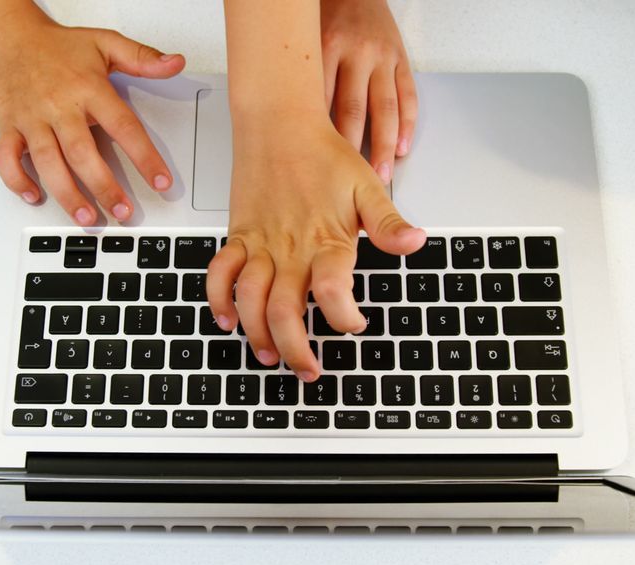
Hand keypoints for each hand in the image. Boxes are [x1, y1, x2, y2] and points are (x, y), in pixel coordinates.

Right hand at [0, 21, 184, 224]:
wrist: (8, 36)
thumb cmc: (58, 46)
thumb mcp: (105, 43)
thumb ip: (142, 57)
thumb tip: (175, 63)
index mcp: (88, 89)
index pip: (123, 127)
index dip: (144, 157)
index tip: (160, 181)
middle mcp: (59, 107)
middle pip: (82, 153)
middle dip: (104, 187)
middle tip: (122, 211)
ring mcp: (31, 119)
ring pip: (47, 162)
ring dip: (67, 193)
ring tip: (86, 217)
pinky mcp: (8, 126)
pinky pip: (6, 158)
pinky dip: (16, 179)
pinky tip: (34, 195)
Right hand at [206, 114, 425, 380]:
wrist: (279, 123)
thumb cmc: (323, 154)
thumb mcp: (367, 186)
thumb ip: (387, 222)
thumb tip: (414, 243)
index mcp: (326, 239)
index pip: (333, 292)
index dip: (344, 317)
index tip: (353, 324)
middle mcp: (291, 248)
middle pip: (285, 311)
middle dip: (296, 349)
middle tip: (308, 370)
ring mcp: (261, 244)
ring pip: (251, 300)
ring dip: (257, 334)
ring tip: (269, 355)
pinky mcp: (239, 236)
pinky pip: (221, 273)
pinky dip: (219, 299)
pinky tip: (228, 320)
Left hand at [321, 0, 416, 183]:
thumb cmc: (324, 18)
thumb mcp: (305, 44)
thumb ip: (305, 81)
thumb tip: (296, 129)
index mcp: (326, 49)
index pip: (323, 104)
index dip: (323, 140)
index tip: (320, 168)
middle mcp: (356, 53)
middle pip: (355, 110)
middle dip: (354, 150)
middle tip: (354, 180)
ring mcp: (382, 56)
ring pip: (385, 107)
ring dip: (384, 144)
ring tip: (381, 171)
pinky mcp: (401, 57)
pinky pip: (407, 94)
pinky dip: (407, 124)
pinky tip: (402, 146)